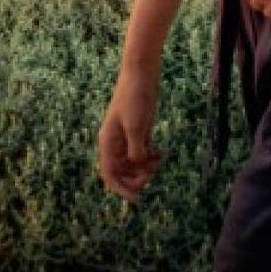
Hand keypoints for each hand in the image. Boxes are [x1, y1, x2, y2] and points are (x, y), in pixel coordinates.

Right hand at [98, 67, 163, 203]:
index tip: (137, 198)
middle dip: (136, 177)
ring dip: (145, 167)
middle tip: (151, 174)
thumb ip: (136, 150)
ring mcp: (127, 136)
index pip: (109, 174)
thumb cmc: (135, 98)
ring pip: (134, 162)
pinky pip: (143, 151)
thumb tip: (138, 166)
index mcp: (108, 142)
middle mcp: (115, 142)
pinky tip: (162, 154)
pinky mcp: (139, 129)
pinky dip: (151, 156)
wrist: (141, 73)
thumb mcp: (136, 127)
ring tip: (159, 161)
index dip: (121, 189)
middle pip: (122, 171)